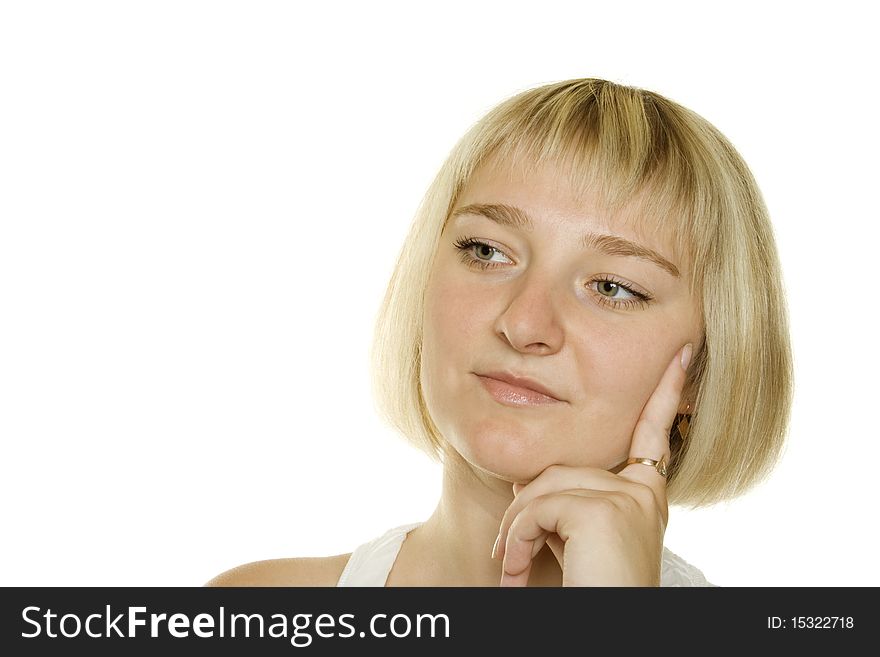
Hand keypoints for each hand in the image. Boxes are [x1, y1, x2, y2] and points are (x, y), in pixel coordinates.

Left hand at [493, 342, 692, 585]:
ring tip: (512, 572)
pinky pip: (536, 506)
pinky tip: (518, 573)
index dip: (667, 391)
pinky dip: (516, 540)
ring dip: (515, 532)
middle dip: (526, 511)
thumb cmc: (588, 592)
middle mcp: (643, 493)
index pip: (653, 434)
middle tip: (511, 558)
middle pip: (560, 468)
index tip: (683, 352)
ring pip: (542, 486)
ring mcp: (628, 499)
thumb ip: (564, 501)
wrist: (606, 629)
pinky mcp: (605, 509)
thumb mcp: (574, 541)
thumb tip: (524, 480)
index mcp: (644, 497)